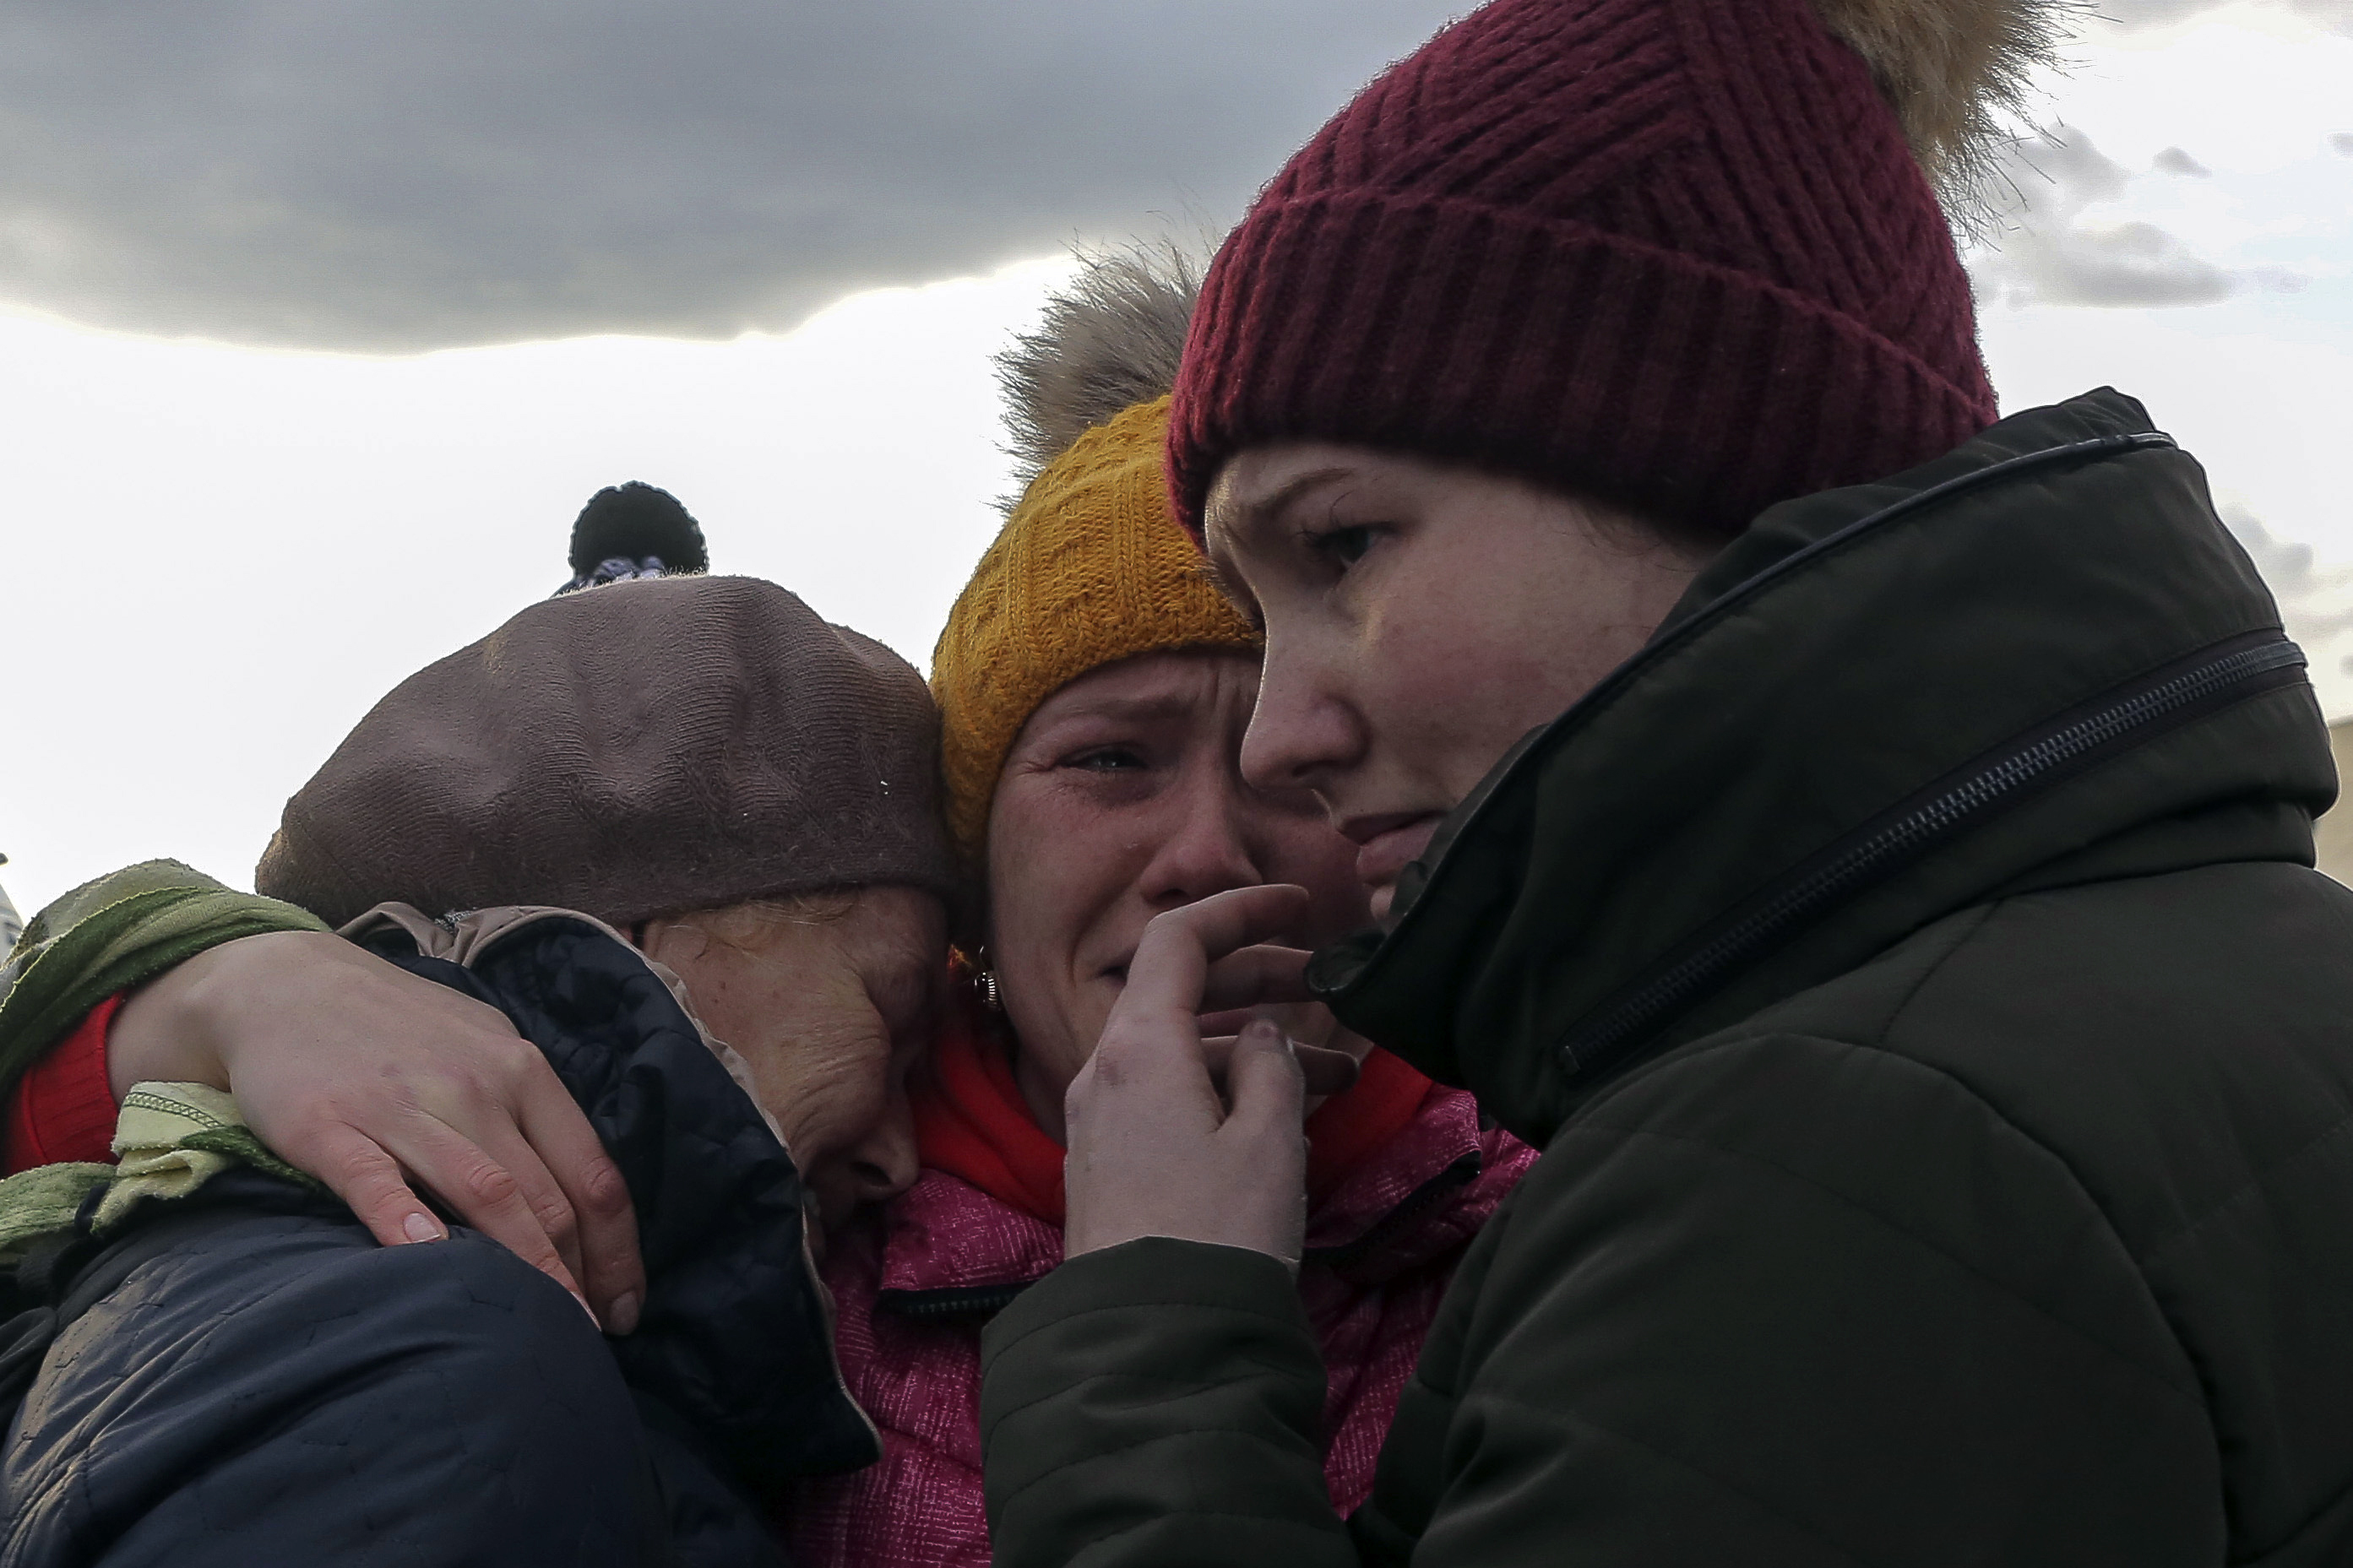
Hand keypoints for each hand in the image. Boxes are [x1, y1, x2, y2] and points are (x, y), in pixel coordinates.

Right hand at [111, 930, 643, 1330]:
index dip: (617, 1247)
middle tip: (592, 1338)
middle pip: (548, 1196)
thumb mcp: (484, 1045)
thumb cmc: (398, 1026)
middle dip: (580, 1275)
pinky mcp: (330, 1125)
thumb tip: (583, 1192)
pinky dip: (406, 1222)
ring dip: (527, 1267)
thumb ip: (530, 1110)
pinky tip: (432, 1263)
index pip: (593, 1172)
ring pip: (487, 1194)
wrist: (283, 982)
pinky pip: (377, 1180)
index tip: (626, 1305)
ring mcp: (404, 1106)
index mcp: (522, 1071)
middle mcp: (477, 1087)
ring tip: (547, 1328)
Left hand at [1062, 885, 1333, 1268]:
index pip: (1180, 939)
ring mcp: (1100, 1120)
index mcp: (1139, 1047)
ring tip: (1341, 1072)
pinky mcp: (1108, 1164)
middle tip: (1329, 983)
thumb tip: (1263, 1037)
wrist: (1153, 1343)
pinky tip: (1285, 1116)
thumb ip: (1274, 1068)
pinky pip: (1168, 1096)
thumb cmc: (1217, 1235)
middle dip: (1259, 980)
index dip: (1240, 910)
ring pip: (1181, 1051)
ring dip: (1253, 1046)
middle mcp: (1104, 1072)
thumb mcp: (1270, 1141)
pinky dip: (1223, 1086)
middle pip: (1180, 992)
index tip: (1298, 906)